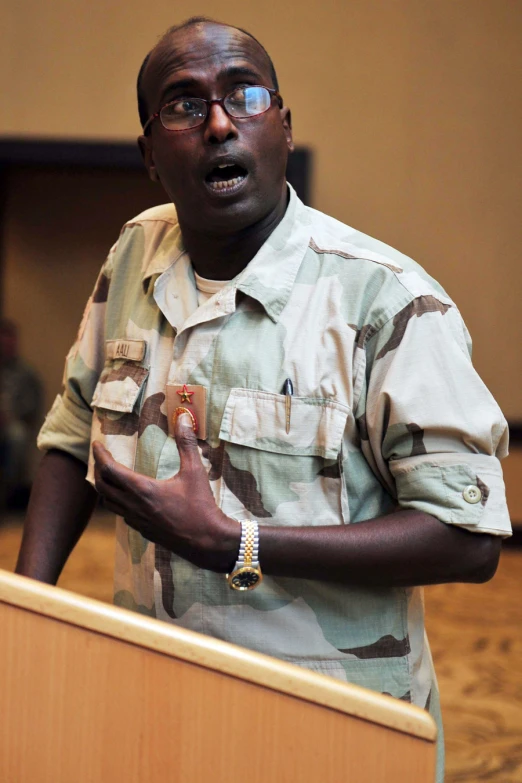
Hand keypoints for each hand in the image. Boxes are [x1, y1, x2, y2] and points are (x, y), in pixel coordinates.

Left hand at [93, 412, 239, 571]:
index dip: (100, 455)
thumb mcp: (195, 471)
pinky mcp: (143, 531)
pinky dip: (118, 502)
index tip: (97, 444)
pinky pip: (122, 514)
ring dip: (105, 488)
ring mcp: (137, 521)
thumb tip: (182, 418)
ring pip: (109, 503)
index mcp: (143, 490)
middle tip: (101, 458)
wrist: (207, 541)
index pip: (109, 470)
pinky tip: (128, 497)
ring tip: (109, 476)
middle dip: (98, 470)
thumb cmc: (201, 505)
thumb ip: (186, 444)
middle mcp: (134, 506)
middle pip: (102, 487)